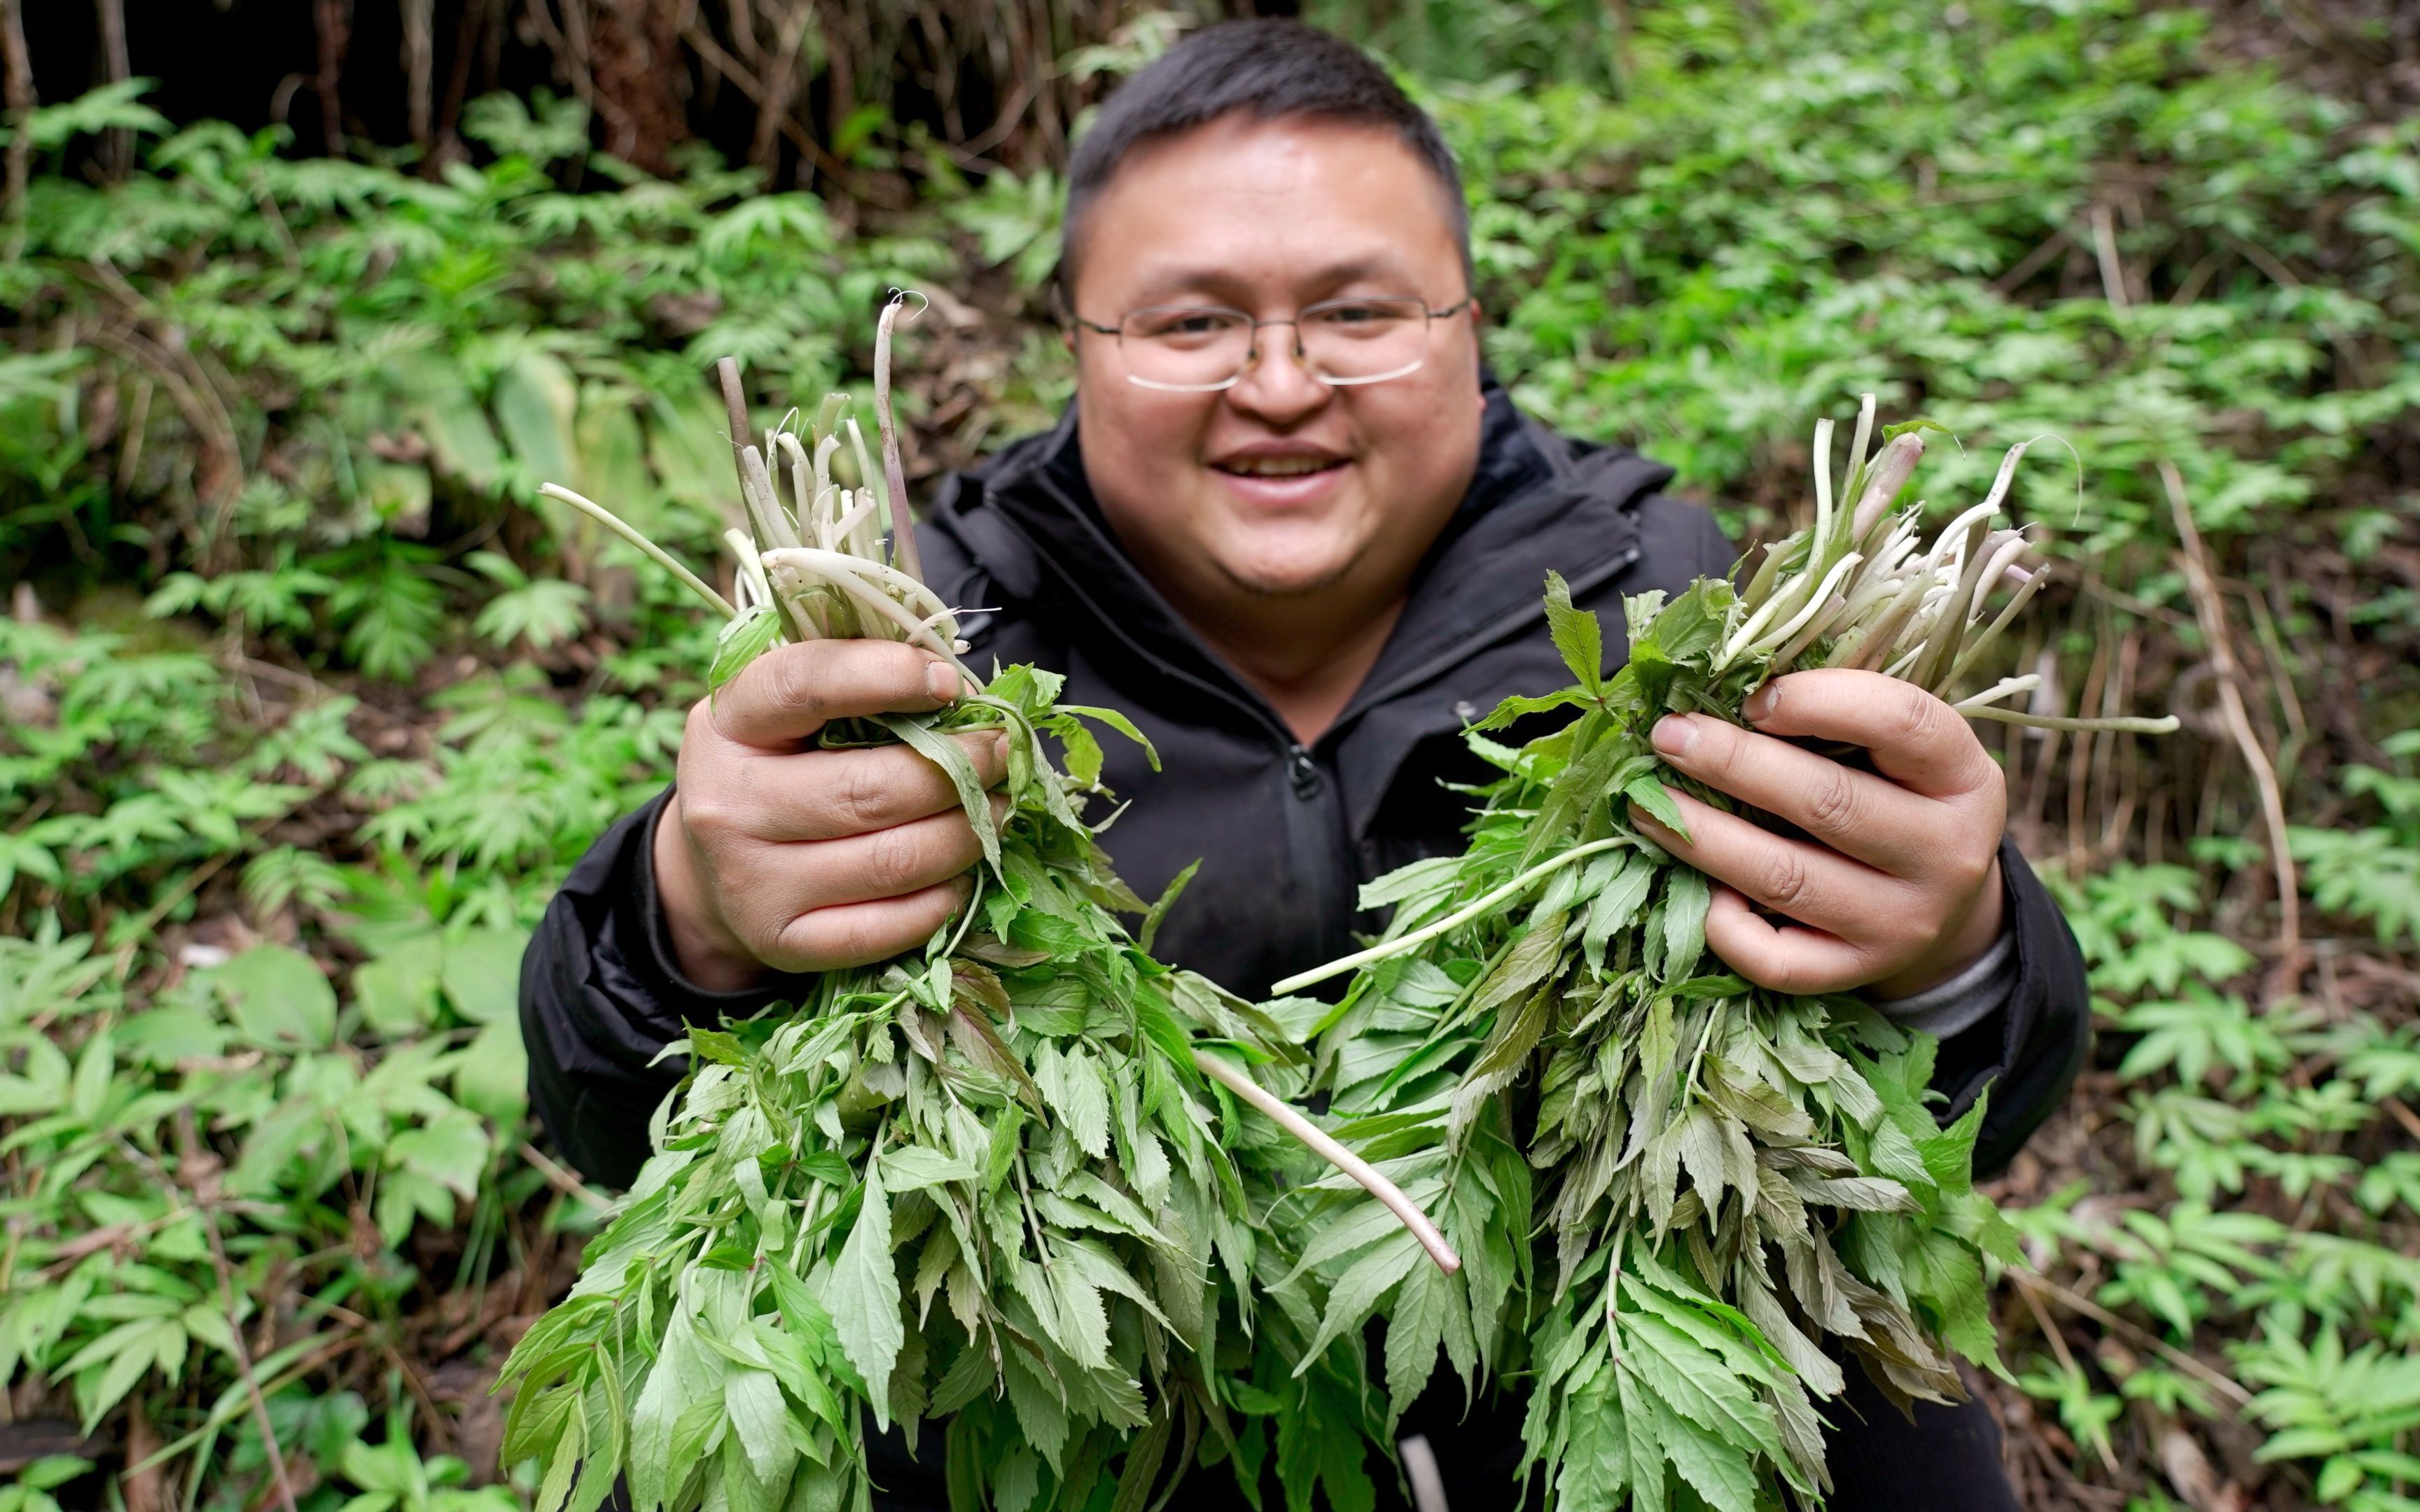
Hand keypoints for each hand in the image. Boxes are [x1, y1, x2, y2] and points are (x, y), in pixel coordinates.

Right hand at [653, 641, 1003, 990]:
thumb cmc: (777, 768)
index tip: (949, 682)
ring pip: (892, 861)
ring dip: (966, 834)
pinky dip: (942, 900)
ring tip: (995, 810)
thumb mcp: (789, 713)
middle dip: (960, 770)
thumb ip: (857, 688)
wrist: (711, 868)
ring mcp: (751, 881)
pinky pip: (885, 927)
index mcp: (729, 724)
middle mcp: (729, 804)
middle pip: (871, 789)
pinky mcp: (780, 940)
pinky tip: (962, 874)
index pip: (805, 685)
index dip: (886, 676)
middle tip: (1001, 755)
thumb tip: (960, 692)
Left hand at [1627, 669, 2006, 997]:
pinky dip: (1725, 924)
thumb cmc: (1900, 799)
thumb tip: (1724, 686)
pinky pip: (1776, 959)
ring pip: (1786, 879)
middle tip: (1668, 736)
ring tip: (1644, 803)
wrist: (1945, 910)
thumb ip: (1836, 715)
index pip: (1902, 721)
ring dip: (1703, 836)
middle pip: (1827, 802)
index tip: (1753, 696)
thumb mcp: (1899, 750)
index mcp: (1963, 776)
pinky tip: (1699, 888)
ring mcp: (1902, 923)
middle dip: (1732, 763)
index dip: (1820, 700)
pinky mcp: (1857, 973)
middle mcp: (1946, 854)